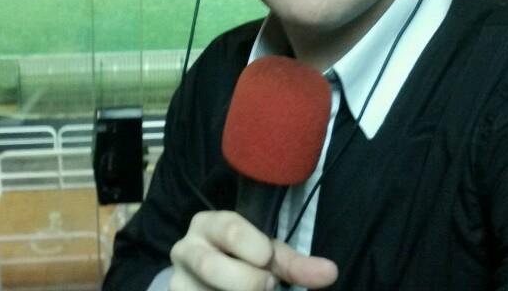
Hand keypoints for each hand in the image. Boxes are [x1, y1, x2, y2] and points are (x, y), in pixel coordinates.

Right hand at [169, 210, 337, 290]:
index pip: (231, 230)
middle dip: (246, 281)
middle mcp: (185, 250)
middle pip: (211, 266)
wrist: (206, 279)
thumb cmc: (244, 257)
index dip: (256, 248)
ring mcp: (178, 282)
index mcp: (207, 223)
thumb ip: (294, 264)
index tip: (269, 261)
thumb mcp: (266, 254)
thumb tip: (330, 272)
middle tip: (267, 286)